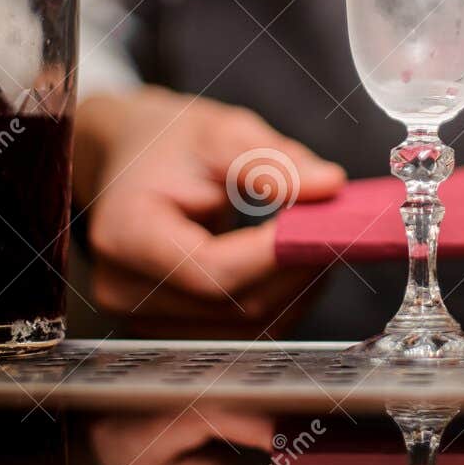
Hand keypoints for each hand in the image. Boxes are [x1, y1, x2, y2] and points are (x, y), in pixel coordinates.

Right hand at [74, 87, 346, 332]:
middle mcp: (124, 289)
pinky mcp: (170, 332)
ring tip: (315, 238)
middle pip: (236, 304)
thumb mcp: (218, 132)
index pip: (211, 270)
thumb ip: (270, 162)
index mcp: (125, 234)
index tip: (325, 223)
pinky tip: (295, 263)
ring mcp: (143, 320)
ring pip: (247, 325)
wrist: (130, 165)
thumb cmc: (170, 145)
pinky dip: (281, 300)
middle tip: (338, 227)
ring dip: (297, 287)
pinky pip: (242, 331)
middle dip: (299, 268)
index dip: (277, 254)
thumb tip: (329, 186)